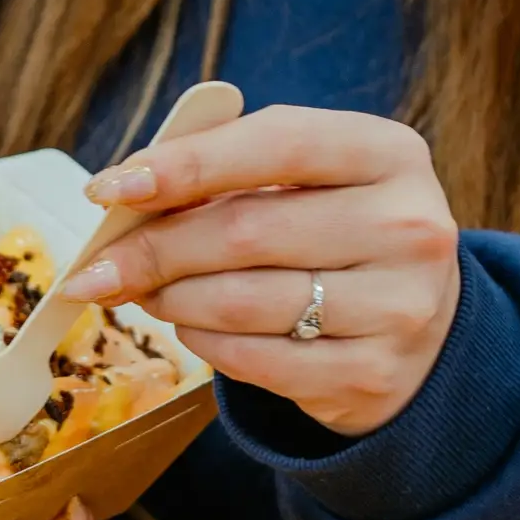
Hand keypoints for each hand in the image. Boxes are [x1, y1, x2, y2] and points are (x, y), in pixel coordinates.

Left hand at [66, 106, 460, 436]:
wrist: (422, 325)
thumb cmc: (337, 230)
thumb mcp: (309, 179)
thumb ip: (228, 168)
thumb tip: (123, 192)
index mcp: (388, 153)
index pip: (276, 143)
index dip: (185, 163)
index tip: (109, 188)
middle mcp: (407, 227)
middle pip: (246, 231)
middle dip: (154, 248)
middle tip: (97, 264)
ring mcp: (399, 308)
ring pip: (243, 303)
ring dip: (171, 298)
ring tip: (145, 290)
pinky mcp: (373, 376)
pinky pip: (256, 362)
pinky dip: (204, 343)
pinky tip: (189, 326)